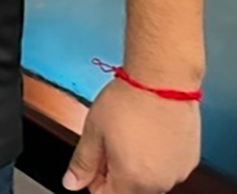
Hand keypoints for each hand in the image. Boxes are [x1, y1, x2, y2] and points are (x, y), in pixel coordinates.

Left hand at [63, 79, 199, 193]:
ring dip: (135, 168)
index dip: (94, 181)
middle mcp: (160, 182)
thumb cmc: (128, 102)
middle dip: (114, 174)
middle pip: (129, 191)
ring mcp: (178, 172)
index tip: (92, 163)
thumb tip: (72, 182)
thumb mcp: (94, 131)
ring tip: (128, 137)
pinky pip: (167, 169)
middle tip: (108, 144)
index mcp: (133, 180)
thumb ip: (82, 162)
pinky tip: (147, 136)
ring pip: (149, 181)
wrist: (161, 80)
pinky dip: (155, 159)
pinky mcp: (190, 159)